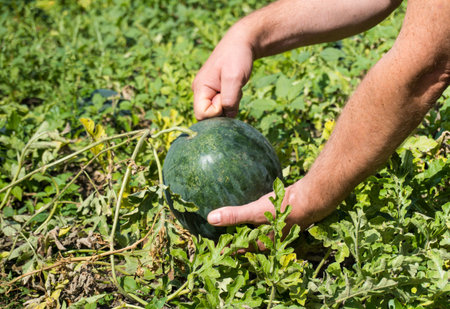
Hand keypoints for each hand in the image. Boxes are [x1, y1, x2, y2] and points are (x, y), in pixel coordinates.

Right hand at [192, 27, 253, 119]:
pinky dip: (231, 101)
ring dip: (229, 104)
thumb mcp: (234, 78)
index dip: (217, 112)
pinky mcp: (216, 92)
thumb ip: (230, 99)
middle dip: (223, 109)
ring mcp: (208, 92)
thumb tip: (227, 116)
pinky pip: (222, 106)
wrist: (242, 42)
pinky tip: (234, 88)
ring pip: (217, 112)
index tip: (226, 95)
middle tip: (233, 91)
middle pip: (208, 116)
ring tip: (234, 87)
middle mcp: (200, 92)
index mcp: (200, 88)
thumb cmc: (237, 56)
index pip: (202, 115)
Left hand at [206, 179, 330, 249]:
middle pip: (247, 243)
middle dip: (234, 241)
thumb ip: (234, 216)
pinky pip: (263, 224)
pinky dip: (254, 221)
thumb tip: (211, 219)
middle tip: (219, 238)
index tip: (212, 249)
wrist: (310, 200)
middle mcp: (269, 242)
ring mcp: (275, 232)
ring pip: (256, 234)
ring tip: (232, 227)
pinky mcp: (280, 221)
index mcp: (262, 244)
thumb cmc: (283, 210)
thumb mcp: (255, 212)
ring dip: (245, 231)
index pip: (238, 249)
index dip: (226, 248)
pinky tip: (251, 214)